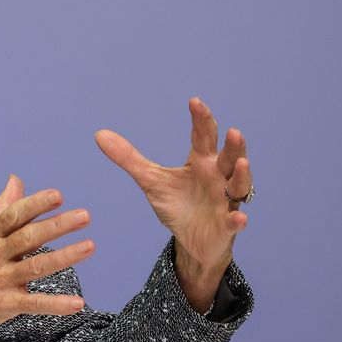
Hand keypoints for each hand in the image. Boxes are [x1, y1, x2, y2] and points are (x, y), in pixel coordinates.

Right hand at [0, 175, 93, 341]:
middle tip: (84, 216)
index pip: (14, 215)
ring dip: (64, 257)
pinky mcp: (5, 304)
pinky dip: (56, 304)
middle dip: (57, 225)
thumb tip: (16, 179)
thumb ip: (2, 207)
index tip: (58, 195)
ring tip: (89, 247)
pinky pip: (34, 304)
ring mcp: (0, 280)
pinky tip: (78, 302)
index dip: (36, 205)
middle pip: (28, 237)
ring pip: (36, 266)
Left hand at [94, 97, 252, 310]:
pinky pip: (235, 221)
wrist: (191, 240)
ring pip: (240, 184)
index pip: (202, 137)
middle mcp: (218, 177)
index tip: (194, 101)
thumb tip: (99, 134)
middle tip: (233, 131)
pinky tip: (239, 217)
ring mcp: (226, 200)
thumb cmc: (177, 204)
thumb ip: (129, 158)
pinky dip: (238, 219)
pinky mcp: (227, 225)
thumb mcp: (150, 180)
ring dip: (242, 174)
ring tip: (242, 162)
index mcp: (200, 162)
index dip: (201, 119)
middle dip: (233, 146)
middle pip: (229, 157)